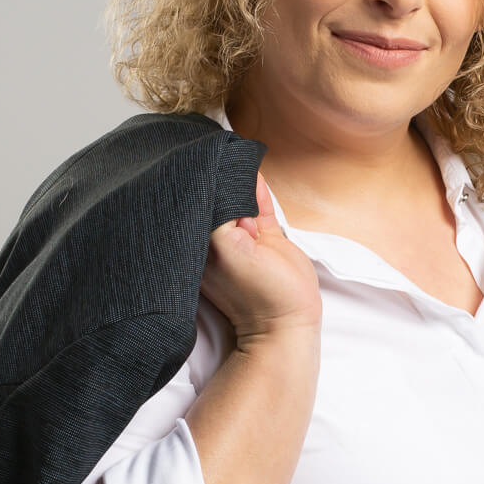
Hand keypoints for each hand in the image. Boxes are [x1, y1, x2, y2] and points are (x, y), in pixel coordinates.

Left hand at [202, 172, 322, 342]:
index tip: (204, 166)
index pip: (197, 204)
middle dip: (221, 181)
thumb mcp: (225, 247)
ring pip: (239, 198)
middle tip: (224, 163)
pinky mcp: (265, 237)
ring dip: (242, 182)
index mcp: (201, 245)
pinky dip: (258, 191)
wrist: (286, 320)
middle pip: (217, 198)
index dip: (201, 185)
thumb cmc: (253, 293)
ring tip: (240, 164)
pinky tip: (256, 176)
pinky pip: (260, 206)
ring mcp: (243, 237)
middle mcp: (218, 239)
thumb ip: (218, 215)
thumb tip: (220, 185)